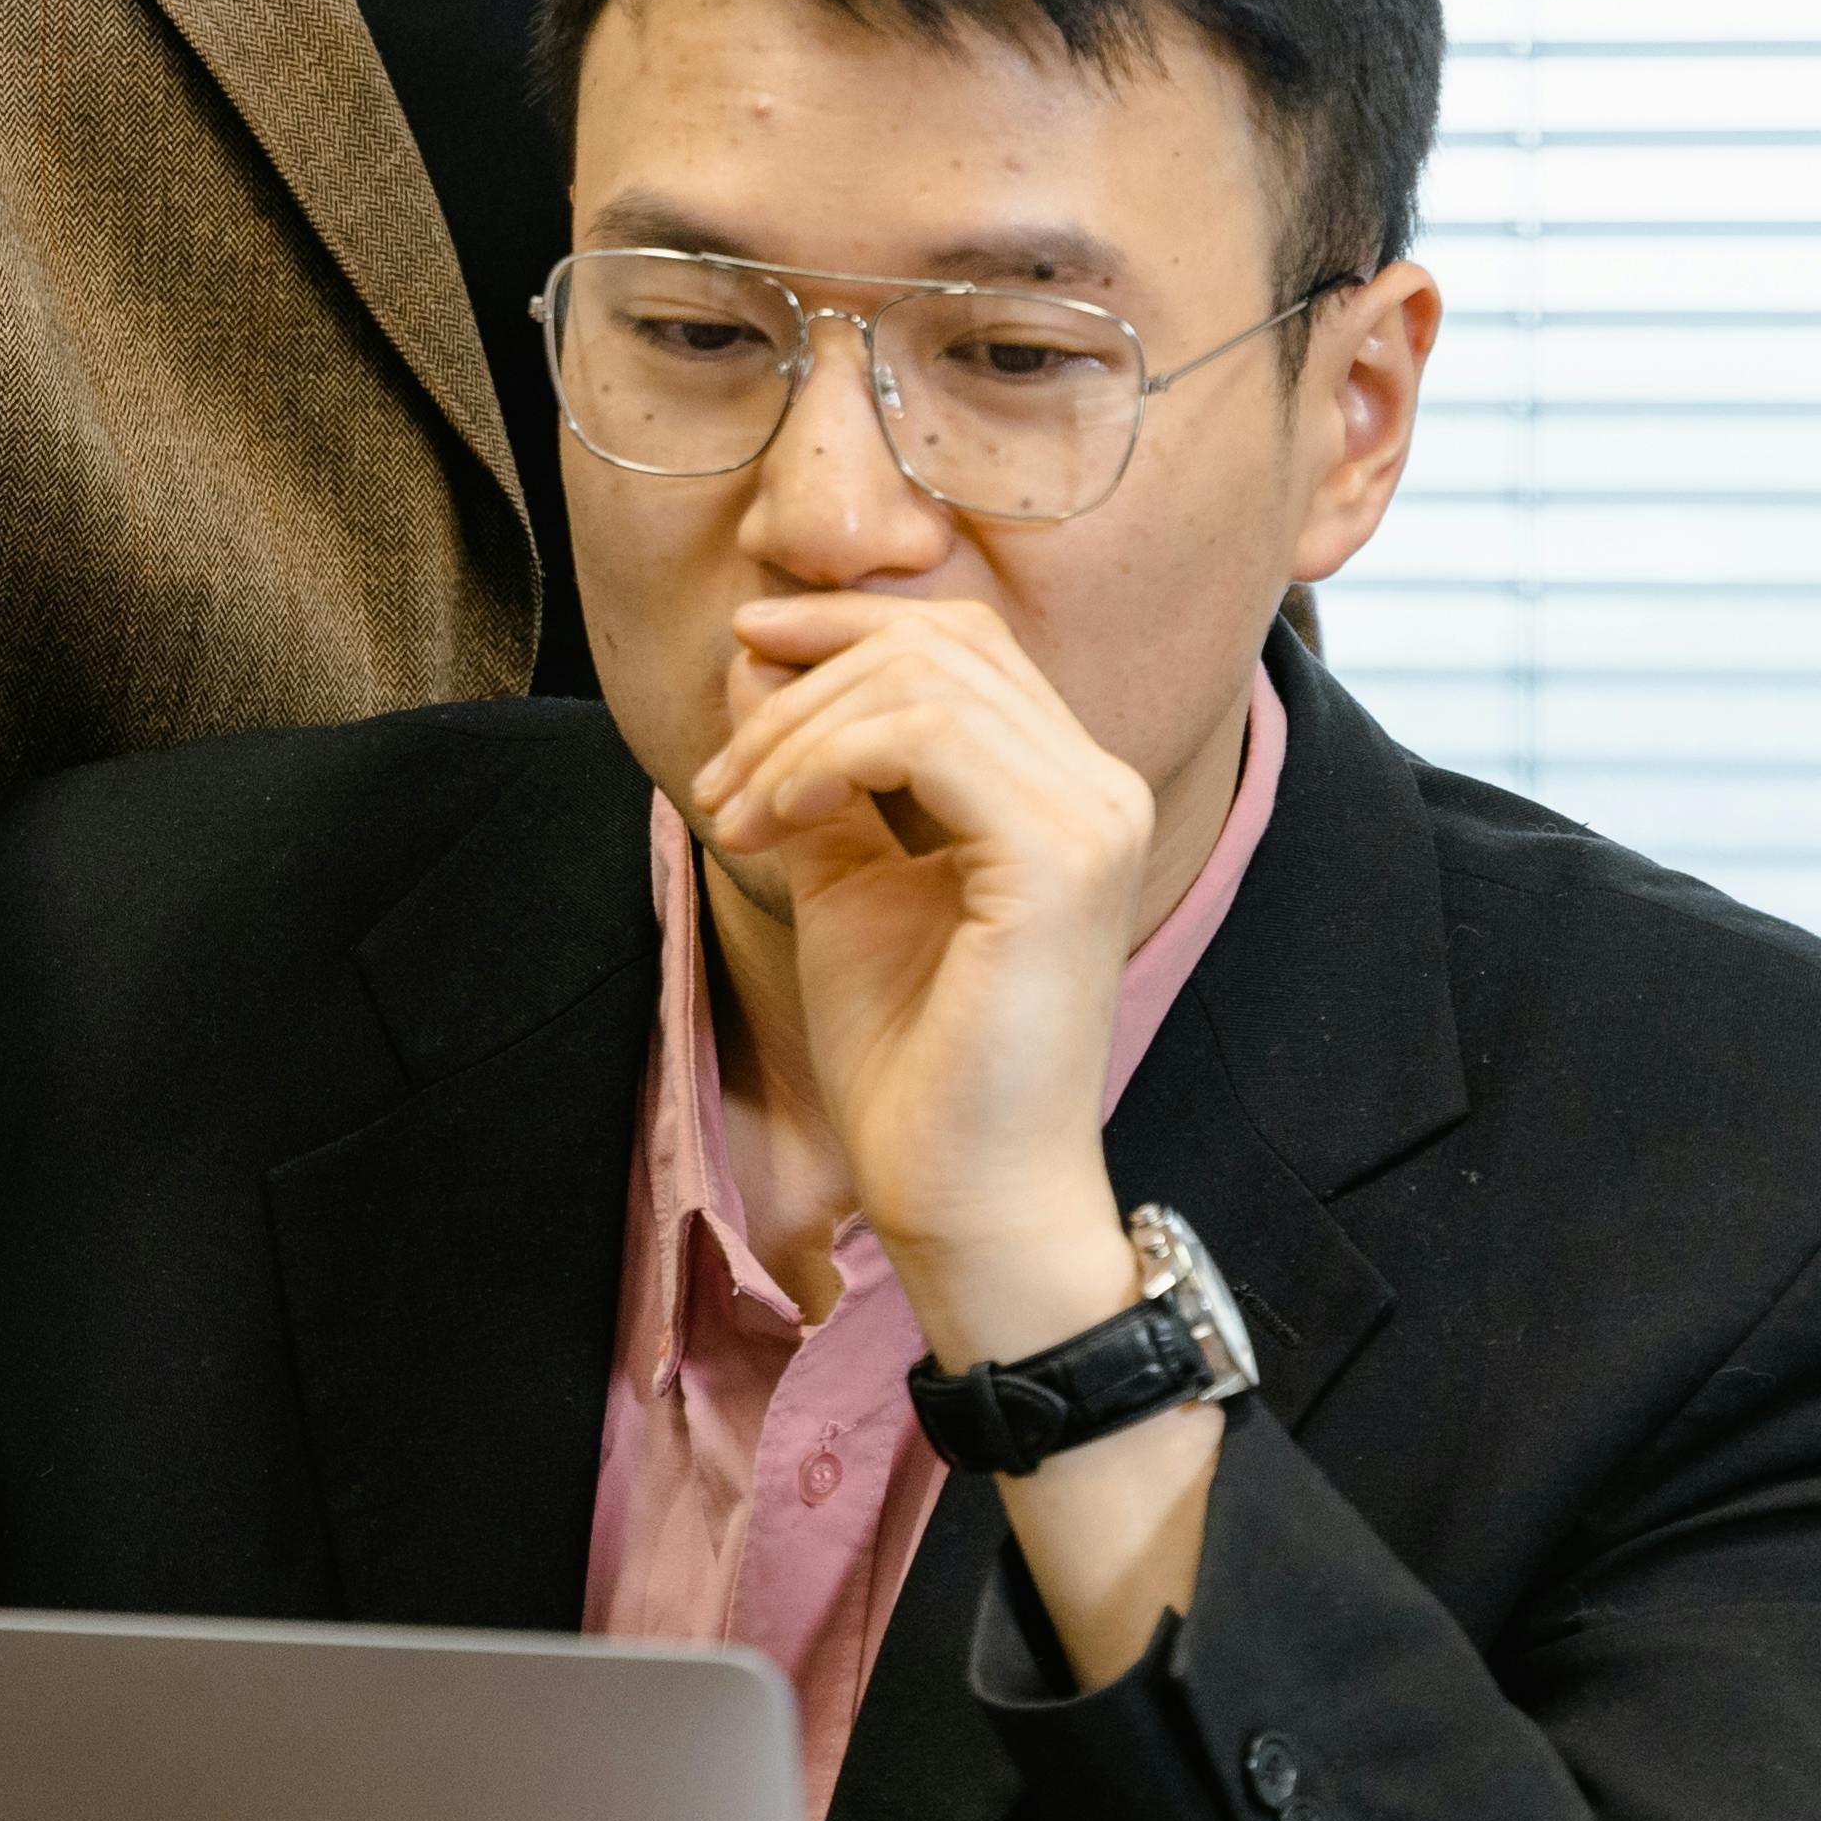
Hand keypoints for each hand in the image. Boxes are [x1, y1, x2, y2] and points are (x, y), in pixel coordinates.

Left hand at [686, 592, 1150, 1369]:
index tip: (743, 651)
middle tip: (720, 781)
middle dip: (802, 684)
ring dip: (796, 732)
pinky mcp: (1062, 860)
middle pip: (938, 646)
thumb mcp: (848, 882)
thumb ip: (818, 772)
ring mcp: (1093, 818)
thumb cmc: (912, 1060)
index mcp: (1065, 786)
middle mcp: (1101, 785)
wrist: (964, 1195)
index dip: (845, 625)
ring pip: (922, 683)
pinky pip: (925, 740)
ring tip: (735, 813)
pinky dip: (827, 759)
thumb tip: (752, 662)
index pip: (961, 642)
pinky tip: (776, 820)